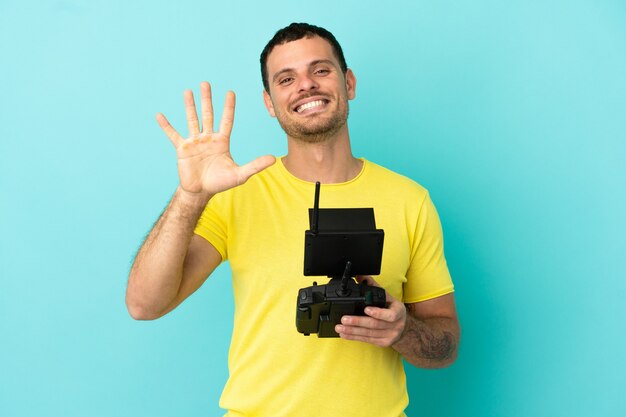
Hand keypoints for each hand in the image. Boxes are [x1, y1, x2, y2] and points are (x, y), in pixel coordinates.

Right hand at [157, 82, 275, 196]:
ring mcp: (194, 142)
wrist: (201, 192)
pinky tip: (160, 116)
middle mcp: (208, 138)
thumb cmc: (220, 182)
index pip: (226, 120)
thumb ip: (255, 166)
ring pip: (192, 120)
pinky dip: (166, 126)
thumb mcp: (240, 175)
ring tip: (188, 91)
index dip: (228, 107)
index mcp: (222, 141)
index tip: (230, 92)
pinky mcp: (182, 148)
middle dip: (207, 99)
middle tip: (206, 83)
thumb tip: (274, 160)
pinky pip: (173, 135)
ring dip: (189, 106)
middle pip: (208, 115)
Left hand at [335, 276, 406, 346]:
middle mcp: (395, 325)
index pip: (390, 314)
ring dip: (352, 331)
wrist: (403, 327)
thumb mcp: (387, 297)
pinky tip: (345, 334)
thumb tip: (360, 276)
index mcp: (398, 311)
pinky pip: (367, 340)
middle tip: (344, 319)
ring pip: (369, 334)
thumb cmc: (392, 309)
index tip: (366, 309)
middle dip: (357, 322)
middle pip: (375, 325)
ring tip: (340, 328)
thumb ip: (373, 286)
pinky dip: (355, 337)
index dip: (378, 313)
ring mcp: (390, 336)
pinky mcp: (383, 343)